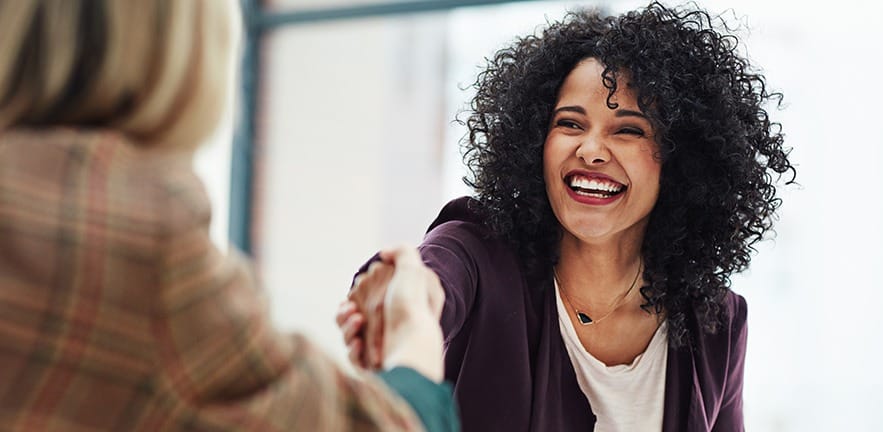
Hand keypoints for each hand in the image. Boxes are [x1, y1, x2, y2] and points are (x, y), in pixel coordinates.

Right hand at [341, 246, 444, 380]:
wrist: (412, 345)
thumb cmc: (412, 307)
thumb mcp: (413, 269)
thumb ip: (401, 252)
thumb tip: (384, 253)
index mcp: (398, 308)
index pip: (370, 298)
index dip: (358, 293)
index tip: (356, 288)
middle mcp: (390, 329)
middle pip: (353, 317)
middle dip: (346, 311)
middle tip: (351, 309)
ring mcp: (381, 349)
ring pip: (349, 336)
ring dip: (346, 327)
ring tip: (357, 321)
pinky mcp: (373, 367)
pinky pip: (353, 357)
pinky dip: (352, 348)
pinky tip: (359, 343)